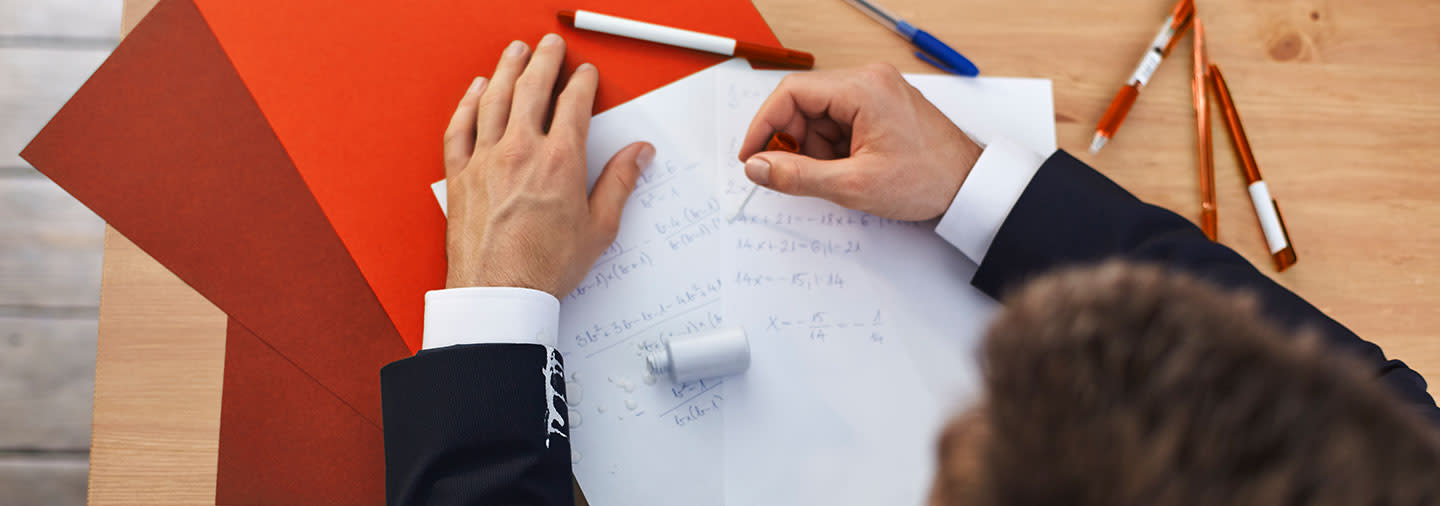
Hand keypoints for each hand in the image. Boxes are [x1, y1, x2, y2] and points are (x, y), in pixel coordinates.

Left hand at [443, 34, 654, 295]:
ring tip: (515, 52)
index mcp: (560, 161)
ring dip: (507, 69)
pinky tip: (476, 89)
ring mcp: (486, 159)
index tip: (585, 74)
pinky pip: (461, 126)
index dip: (582, 83)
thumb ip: (619, 183)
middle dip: (544, 60)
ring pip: (495, 99)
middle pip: (532, 89)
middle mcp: (521, 151)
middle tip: (551, 46)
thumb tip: (639, 155)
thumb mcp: (599, 228)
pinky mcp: (461, 174)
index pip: (573, 104)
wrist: (499, 293)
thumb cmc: (546, 267)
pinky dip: (468, 102)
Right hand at [737, 64, 981, 220]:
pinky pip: (838, 122)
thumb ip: (797, 176)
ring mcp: (875, 92)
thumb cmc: (927, 179)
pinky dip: (832, 149)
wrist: (970, 186)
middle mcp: (868, 80)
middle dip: (793, 142)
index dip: (764, 125)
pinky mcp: (879, 107)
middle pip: (803, 103)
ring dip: (814, 149)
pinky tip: (847, 170)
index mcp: (863, 88)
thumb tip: (757, 168)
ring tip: (837, 177)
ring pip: (818, 116)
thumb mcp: (854, 185)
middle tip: (792, 174)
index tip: (751, 155)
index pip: (792, 93)